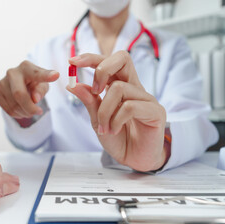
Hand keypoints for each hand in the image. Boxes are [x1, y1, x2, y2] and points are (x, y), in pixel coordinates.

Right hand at [0, 60, 58, 118]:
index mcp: (26, 67)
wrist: (20, 84)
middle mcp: (12, 73)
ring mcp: (2, 83)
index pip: (37, 73)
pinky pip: (8, 110)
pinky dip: (17, 114)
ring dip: (25, 113)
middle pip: (19, 94)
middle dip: (29, 107)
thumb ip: (41, 89)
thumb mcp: (43, 84)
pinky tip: (22, 110)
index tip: (56, 75)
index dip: (46, 75)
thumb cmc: (34, 83)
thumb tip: (35, 98)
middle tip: (38, 112)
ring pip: (13, 105)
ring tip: (31, 110)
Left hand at [67, 51, 166, 171]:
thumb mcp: (97, 119)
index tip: (73, 61)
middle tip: (94, 91)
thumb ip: (89, 102)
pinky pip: (130, 107)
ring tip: (104, 127)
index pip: (110, 62)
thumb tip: (72, 85)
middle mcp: (135, 88)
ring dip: (104, 110)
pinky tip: (114, 130)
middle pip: (122, 59)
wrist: (134, 160)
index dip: (92, 58)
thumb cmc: (118, 138)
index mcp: (121, 86)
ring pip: (119, 88)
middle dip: (101, 69)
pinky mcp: (156, 111)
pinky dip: (116, 120)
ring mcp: (146, 98)